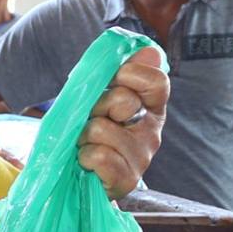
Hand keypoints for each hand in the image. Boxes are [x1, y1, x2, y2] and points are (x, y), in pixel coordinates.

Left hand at [78, 45, 166, 199]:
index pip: (156, 81)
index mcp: (151, 108)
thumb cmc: (90, 133)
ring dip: (84, 135)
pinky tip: (86, 162)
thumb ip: (121, 74)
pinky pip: (99, 156)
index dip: (131, 75)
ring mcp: (142, 158)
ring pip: (102, 129)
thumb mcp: (101, 98)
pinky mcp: (127, 180)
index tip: (112, 80)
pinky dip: (84, 157)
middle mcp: (152, 132)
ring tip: (86, 144)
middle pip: (123, 101)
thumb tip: (147, 51)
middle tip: (91, 120)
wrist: (76, 177)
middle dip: (97, 106)